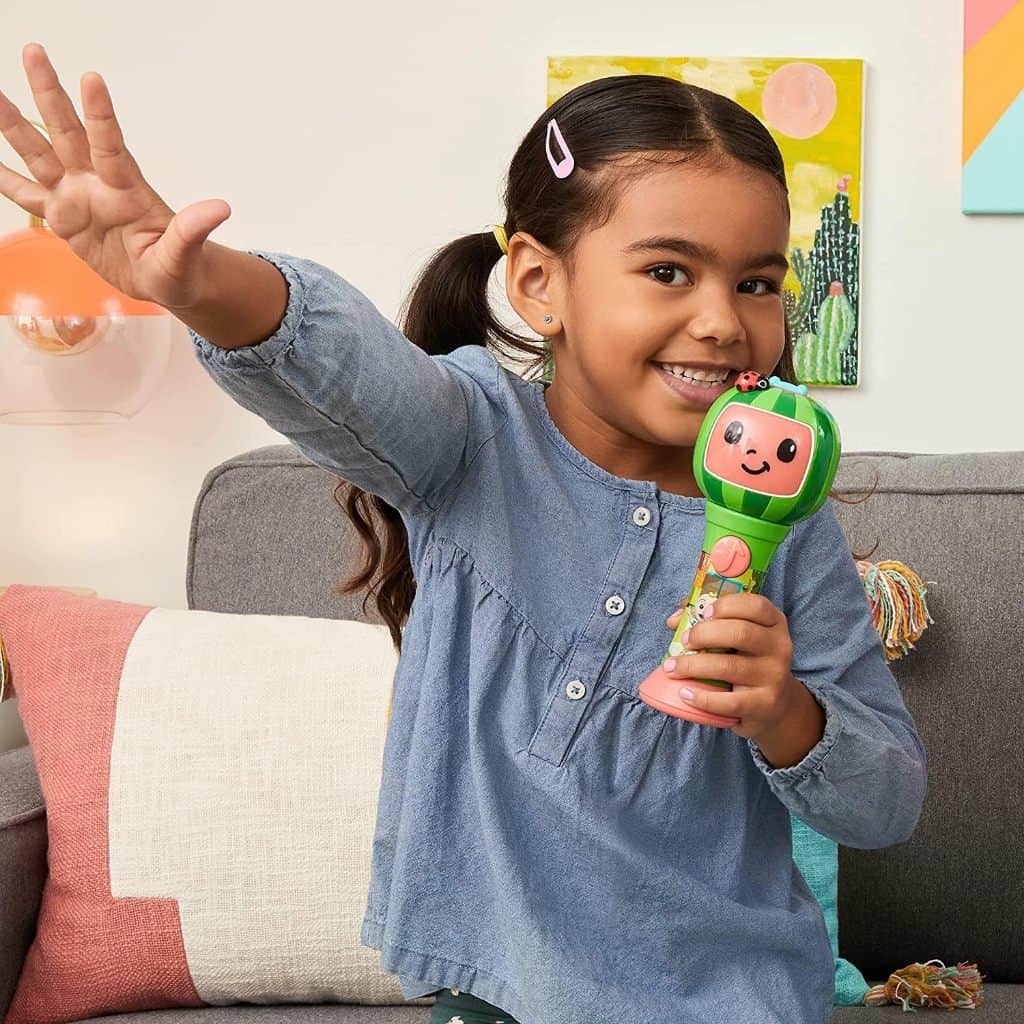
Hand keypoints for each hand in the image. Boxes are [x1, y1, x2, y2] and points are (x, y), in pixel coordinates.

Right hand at [0, 42, 229, 309]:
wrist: (166, 280)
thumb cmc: (179, 267)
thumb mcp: (184, 256)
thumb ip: (193, 231)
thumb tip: (221, 208)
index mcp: (127, 190)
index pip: (110, 146)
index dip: (101, 114)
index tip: (92, 78)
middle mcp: (97, 184)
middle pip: (68, 132)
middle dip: (50, 93)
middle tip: (34, 50)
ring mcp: (76, 196)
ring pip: (39, 153)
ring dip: (14, 124)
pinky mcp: (62, 216)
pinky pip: (25, 194)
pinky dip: (3, 177)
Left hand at [663, 592, 800, 740]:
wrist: (773, 704)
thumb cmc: (746, 661)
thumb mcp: (737, 637)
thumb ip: (707, 621)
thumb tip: (675, 620)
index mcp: (773, 623)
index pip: (755, 606)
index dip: (727, 605)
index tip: (703, 613)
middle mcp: (779, 647)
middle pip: (740, 633)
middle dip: (704, 634)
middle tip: (684, 641)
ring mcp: (773, 676)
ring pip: (729, 666)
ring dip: (693, 666)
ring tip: (671, 668)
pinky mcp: (764, 704)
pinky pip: (730, 702)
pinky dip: (703, 698)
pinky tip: (685, 693)